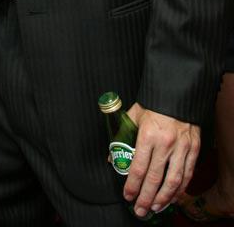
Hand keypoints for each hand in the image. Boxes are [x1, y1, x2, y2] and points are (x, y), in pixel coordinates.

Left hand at [124, 103, 199, 217]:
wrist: (178, 93)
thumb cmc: (153, 104)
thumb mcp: (134, 115)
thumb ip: (122, 135)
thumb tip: (111, 156)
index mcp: (147, 135)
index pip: (138, 167)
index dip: (132, 186)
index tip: (127, 196)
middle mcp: (165, 143)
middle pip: (154, 178)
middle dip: (145, 197)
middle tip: (139, 210)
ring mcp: (181, 147)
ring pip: (173, 181)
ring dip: (163, 198)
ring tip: (155, 207)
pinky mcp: (194, 149)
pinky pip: (187, 174)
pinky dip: (180, 189)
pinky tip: (173, 197)